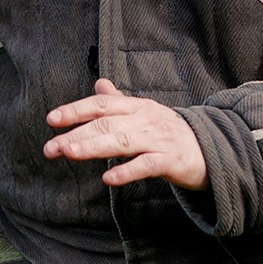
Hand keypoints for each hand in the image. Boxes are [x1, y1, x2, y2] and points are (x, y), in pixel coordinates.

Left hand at [43, 78, 208, 189]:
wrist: (212, 149)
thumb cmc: (170, 133)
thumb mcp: (145, 113)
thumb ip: (119, 101)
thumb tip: (98, 84)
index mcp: (137, 107)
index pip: (101, 105)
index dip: (75, 110)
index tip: (51, 120)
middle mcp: (145, 119)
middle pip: (106, 123)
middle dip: (76, 134)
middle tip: (51, 148)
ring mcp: (158, 139)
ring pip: (121, 141)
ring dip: (93, 147)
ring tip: (69, 153)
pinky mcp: (171, 161)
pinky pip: (146, 166)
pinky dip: (126, 172)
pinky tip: (108, 179)